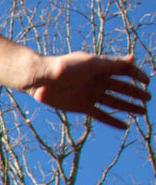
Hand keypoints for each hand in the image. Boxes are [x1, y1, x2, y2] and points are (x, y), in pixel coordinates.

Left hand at [30, 53, 150, 128]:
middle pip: (121, 88)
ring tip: (143, 112)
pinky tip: (124, 126)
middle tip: (148, 98)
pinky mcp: (82, 106)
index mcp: (100, 68)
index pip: (124, 70)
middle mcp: (98, 81)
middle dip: (135, 92)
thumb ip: (111, 64)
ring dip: (128, 106)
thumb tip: (133, 58)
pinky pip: (101, 115)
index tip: (146, 82)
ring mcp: (91, 94)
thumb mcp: (89, 64)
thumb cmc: (63, 67)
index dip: (136, 75)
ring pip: (114, 102)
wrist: (40, 80)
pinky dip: (112, 121)